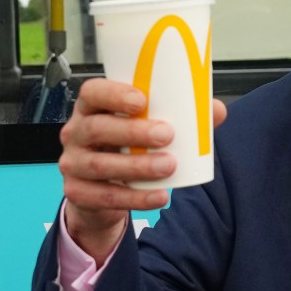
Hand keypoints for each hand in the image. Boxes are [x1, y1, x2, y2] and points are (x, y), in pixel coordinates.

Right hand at [58, 77, 227, 262]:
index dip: (114, 94)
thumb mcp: (147, 128)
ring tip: (169, 166)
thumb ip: (181, 117)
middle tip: (167, 134)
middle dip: (133, 132)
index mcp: (92, 108)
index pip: (92, 92)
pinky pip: (106, 196)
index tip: (142, 100)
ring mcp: (73, 164)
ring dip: (138, 166)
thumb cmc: (127, 147)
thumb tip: (216, 111)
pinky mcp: (78, 193)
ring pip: (100, 164)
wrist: (103, 190)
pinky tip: (160, 196)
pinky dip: (136, 198)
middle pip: (97, 128)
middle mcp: (76, 133)